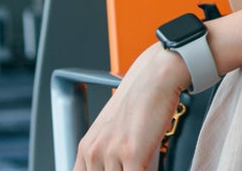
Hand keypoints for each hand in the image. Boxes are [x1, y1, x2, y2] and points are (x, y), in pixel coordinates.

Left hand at [74, 45, 191, 170]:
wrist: (154, 78)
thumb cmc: (139, 99)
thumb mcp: (111, 128)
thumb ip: (106, 151)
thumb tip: (114, 165)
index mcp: (86, 147)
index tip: (115, 168)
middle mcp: (94, 152)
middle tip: (130, 165)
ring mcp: (112, 154)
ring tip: (144, 163)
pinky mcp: (133, 155)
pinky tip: (152, 166)